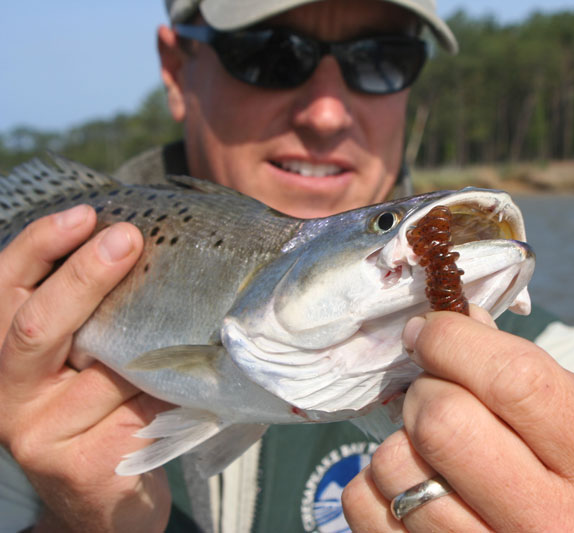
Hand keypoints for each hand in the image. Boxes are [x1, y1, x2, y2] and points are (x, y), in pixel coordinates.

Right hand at [0, 205, 171, 531]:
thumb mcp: (89, 356)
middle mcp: (8, 390)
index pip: (6, 286)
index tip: (84, 214)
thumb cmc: (103, 409)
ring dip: (155, 346)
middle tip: (128, 239)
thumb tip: (144, 244)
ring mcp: (37, 431)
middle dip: (85, 277)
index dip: (38, 245)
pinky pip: (140, 408)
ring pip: (108, 368)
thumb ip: (97, 314)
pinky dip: (172, 390)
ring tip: (193, 323)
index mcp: (6, 351)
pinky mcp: (76, 463)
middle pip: (38, 325)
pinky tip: (192, 384)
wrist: (106, 500)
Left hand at [343, 306, 573, 531]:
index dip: (454, 340)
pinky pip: (366, 507)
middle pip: (443, 421)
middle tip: (436, 389)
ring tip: (431, 447)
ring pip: (395, 466)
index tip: (430, 330)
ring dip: (401, 438)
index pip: (513, 380)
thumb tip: (463, 322)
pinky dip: (374, 481)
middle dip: (426, 386)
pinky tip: (412, 481)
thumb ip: (537, 373)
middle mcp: (550, 522)